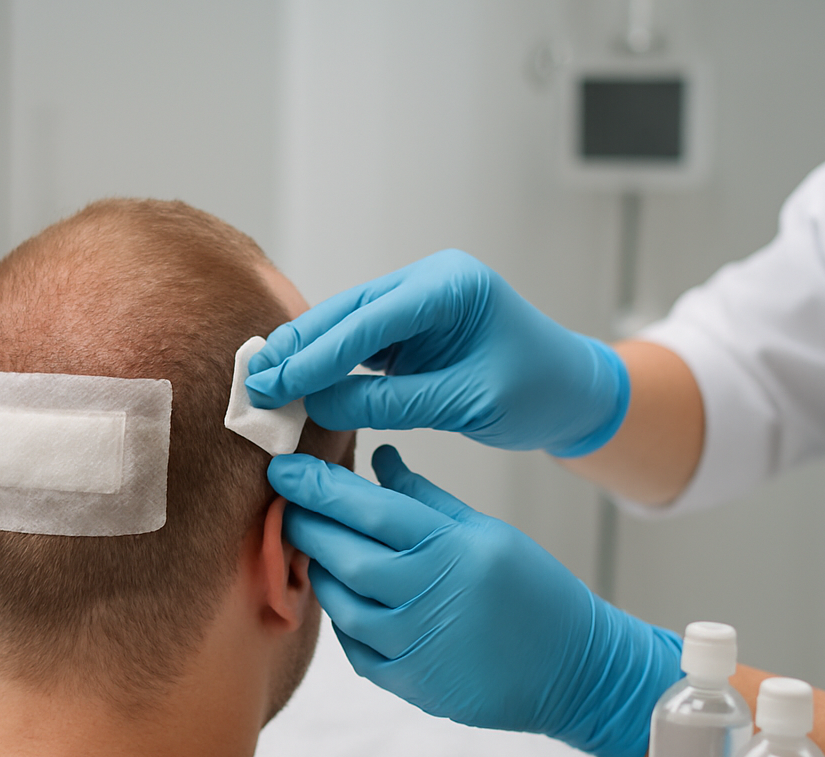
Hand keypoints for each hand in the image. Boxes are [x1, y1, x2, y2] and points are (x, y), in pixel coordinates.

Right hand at [246, 250, 629, 457]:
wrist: (573, 392)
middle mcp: (428, 283)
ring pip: (343, 324)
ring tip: (259, 385)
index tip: (274, 385)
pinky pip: (354, 342)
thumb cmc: (538, 392)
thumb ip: (392, 402)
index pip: (369, 320)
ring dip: (302, 355)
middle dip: (296, 349)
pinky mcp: (407, 327)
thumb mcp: (466, 402)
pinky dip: (323, 364)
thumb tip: (318, 406)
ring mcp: (415, 302)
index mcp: (452, 286)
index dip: (316, 356)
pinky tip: (292, 384)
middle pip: (346, 312)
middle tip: (251, 384)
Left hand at [273, 446, 680, 756]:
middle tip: (285, 505)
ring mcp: (416, 644)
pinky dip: (342, 618)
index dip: (319, 487)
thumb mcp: (487, 530)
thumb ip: (425, 496)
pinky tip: (341, 596)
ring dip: (319, 571)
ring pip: (341, 602)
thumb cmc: (534, 591)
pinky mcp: (410, 682)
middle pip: (345, 554)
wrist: (576, 670)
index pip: (368, 509)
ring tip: (313, 548)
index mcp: (451, 548)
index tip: (284, 468)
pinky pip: (354, 647)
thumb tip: (378, 459)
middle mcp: (429, 595)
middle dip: (307, 525)